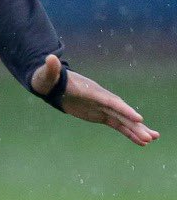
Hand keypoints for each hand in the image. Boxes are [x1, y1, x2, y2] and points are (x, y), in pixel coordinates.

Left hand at [31, 53, 158, 145]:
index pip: (110, 102)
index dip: (124, 110)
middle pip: (121, 113)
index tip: (138, 118)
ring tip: (151, 140)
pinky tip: (140, 141)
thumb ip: (50, 68)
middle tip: (151, 136)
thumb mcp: (47, 74)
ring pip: (122, 120)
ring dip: (137, 130)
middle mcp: (101, 99)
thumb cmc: (49, 79)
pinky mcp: (100, 114)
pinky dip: (128, 132)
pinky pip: (117, 125)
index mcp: (91, 91)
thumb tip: (49, 58)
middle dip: (135, 124)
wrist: (53, 84)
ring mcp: (102, 107)